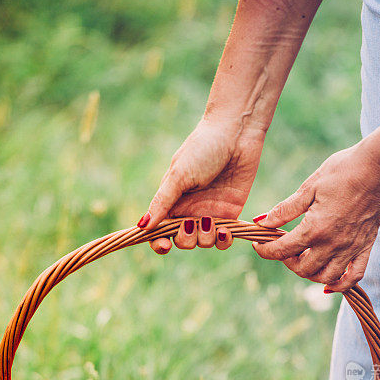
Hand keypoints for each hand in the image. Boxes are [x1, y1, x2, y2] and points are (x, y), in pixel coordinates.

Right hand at [138, 117, 264, 253]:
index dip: (158, 242)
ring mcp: (210, 213)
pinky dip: (223, 240)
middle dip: (185, 239)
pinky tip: (224, 230)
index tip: (164, 245)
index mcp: (172, 200)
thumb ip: (162, 202)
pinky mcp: (230, 214)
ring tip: (210, 221)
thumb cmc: (203, 148)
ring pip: (203, 242)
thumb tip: (142, 226)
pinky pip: (224, 239)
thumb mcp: (179, 175)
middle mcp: (189, 210)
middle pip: (181, 240)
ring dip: (205, 238)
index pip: (159, 230)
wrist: (237, 133)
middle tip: (190, 224)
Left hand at [252, 143, 379, 290]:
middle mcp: (333, 244)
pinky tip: (329, 283)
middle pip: (303, 269)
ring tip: (305, 258)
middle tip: (284, 247)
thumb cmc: (343, 171)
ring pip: (326, 277)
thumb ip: (285, 210)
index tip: (258, 244)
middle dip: (287, 261)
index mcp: (315, 228)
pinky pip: (354, 276)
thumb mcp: (309, 187)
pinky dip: (340, 285)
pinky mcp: (366, 247)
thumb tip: (261, 222)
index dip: (265, 250)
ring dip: (310, 273)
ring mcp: (351, 248)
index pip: (282, 250)